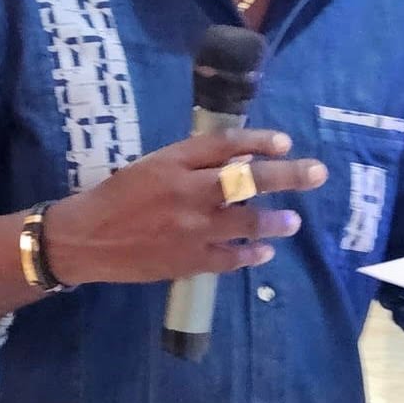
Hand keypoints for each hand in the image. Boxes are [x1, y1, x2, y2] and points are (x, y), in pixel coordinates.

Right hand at [44, 129, 326, 285]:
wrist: (87, 238)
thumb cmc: (120, 195)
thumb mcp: (153, 165)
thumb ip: (194, 162)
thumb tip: (241, 161)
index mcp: (174, 162)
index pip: (226, 145)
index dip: (259, 141)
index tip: (286, 142)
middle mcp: (187, 192)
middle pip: (248, 180)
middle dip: (288, 175)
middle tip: (317, 173)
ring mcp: (191, 229)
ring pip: (248, 222)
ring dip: (276, 221)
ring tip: (293, 222)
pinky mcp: (188, 261)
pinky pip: (231, 258)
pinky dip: (252, 254)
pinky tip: (265, 252)